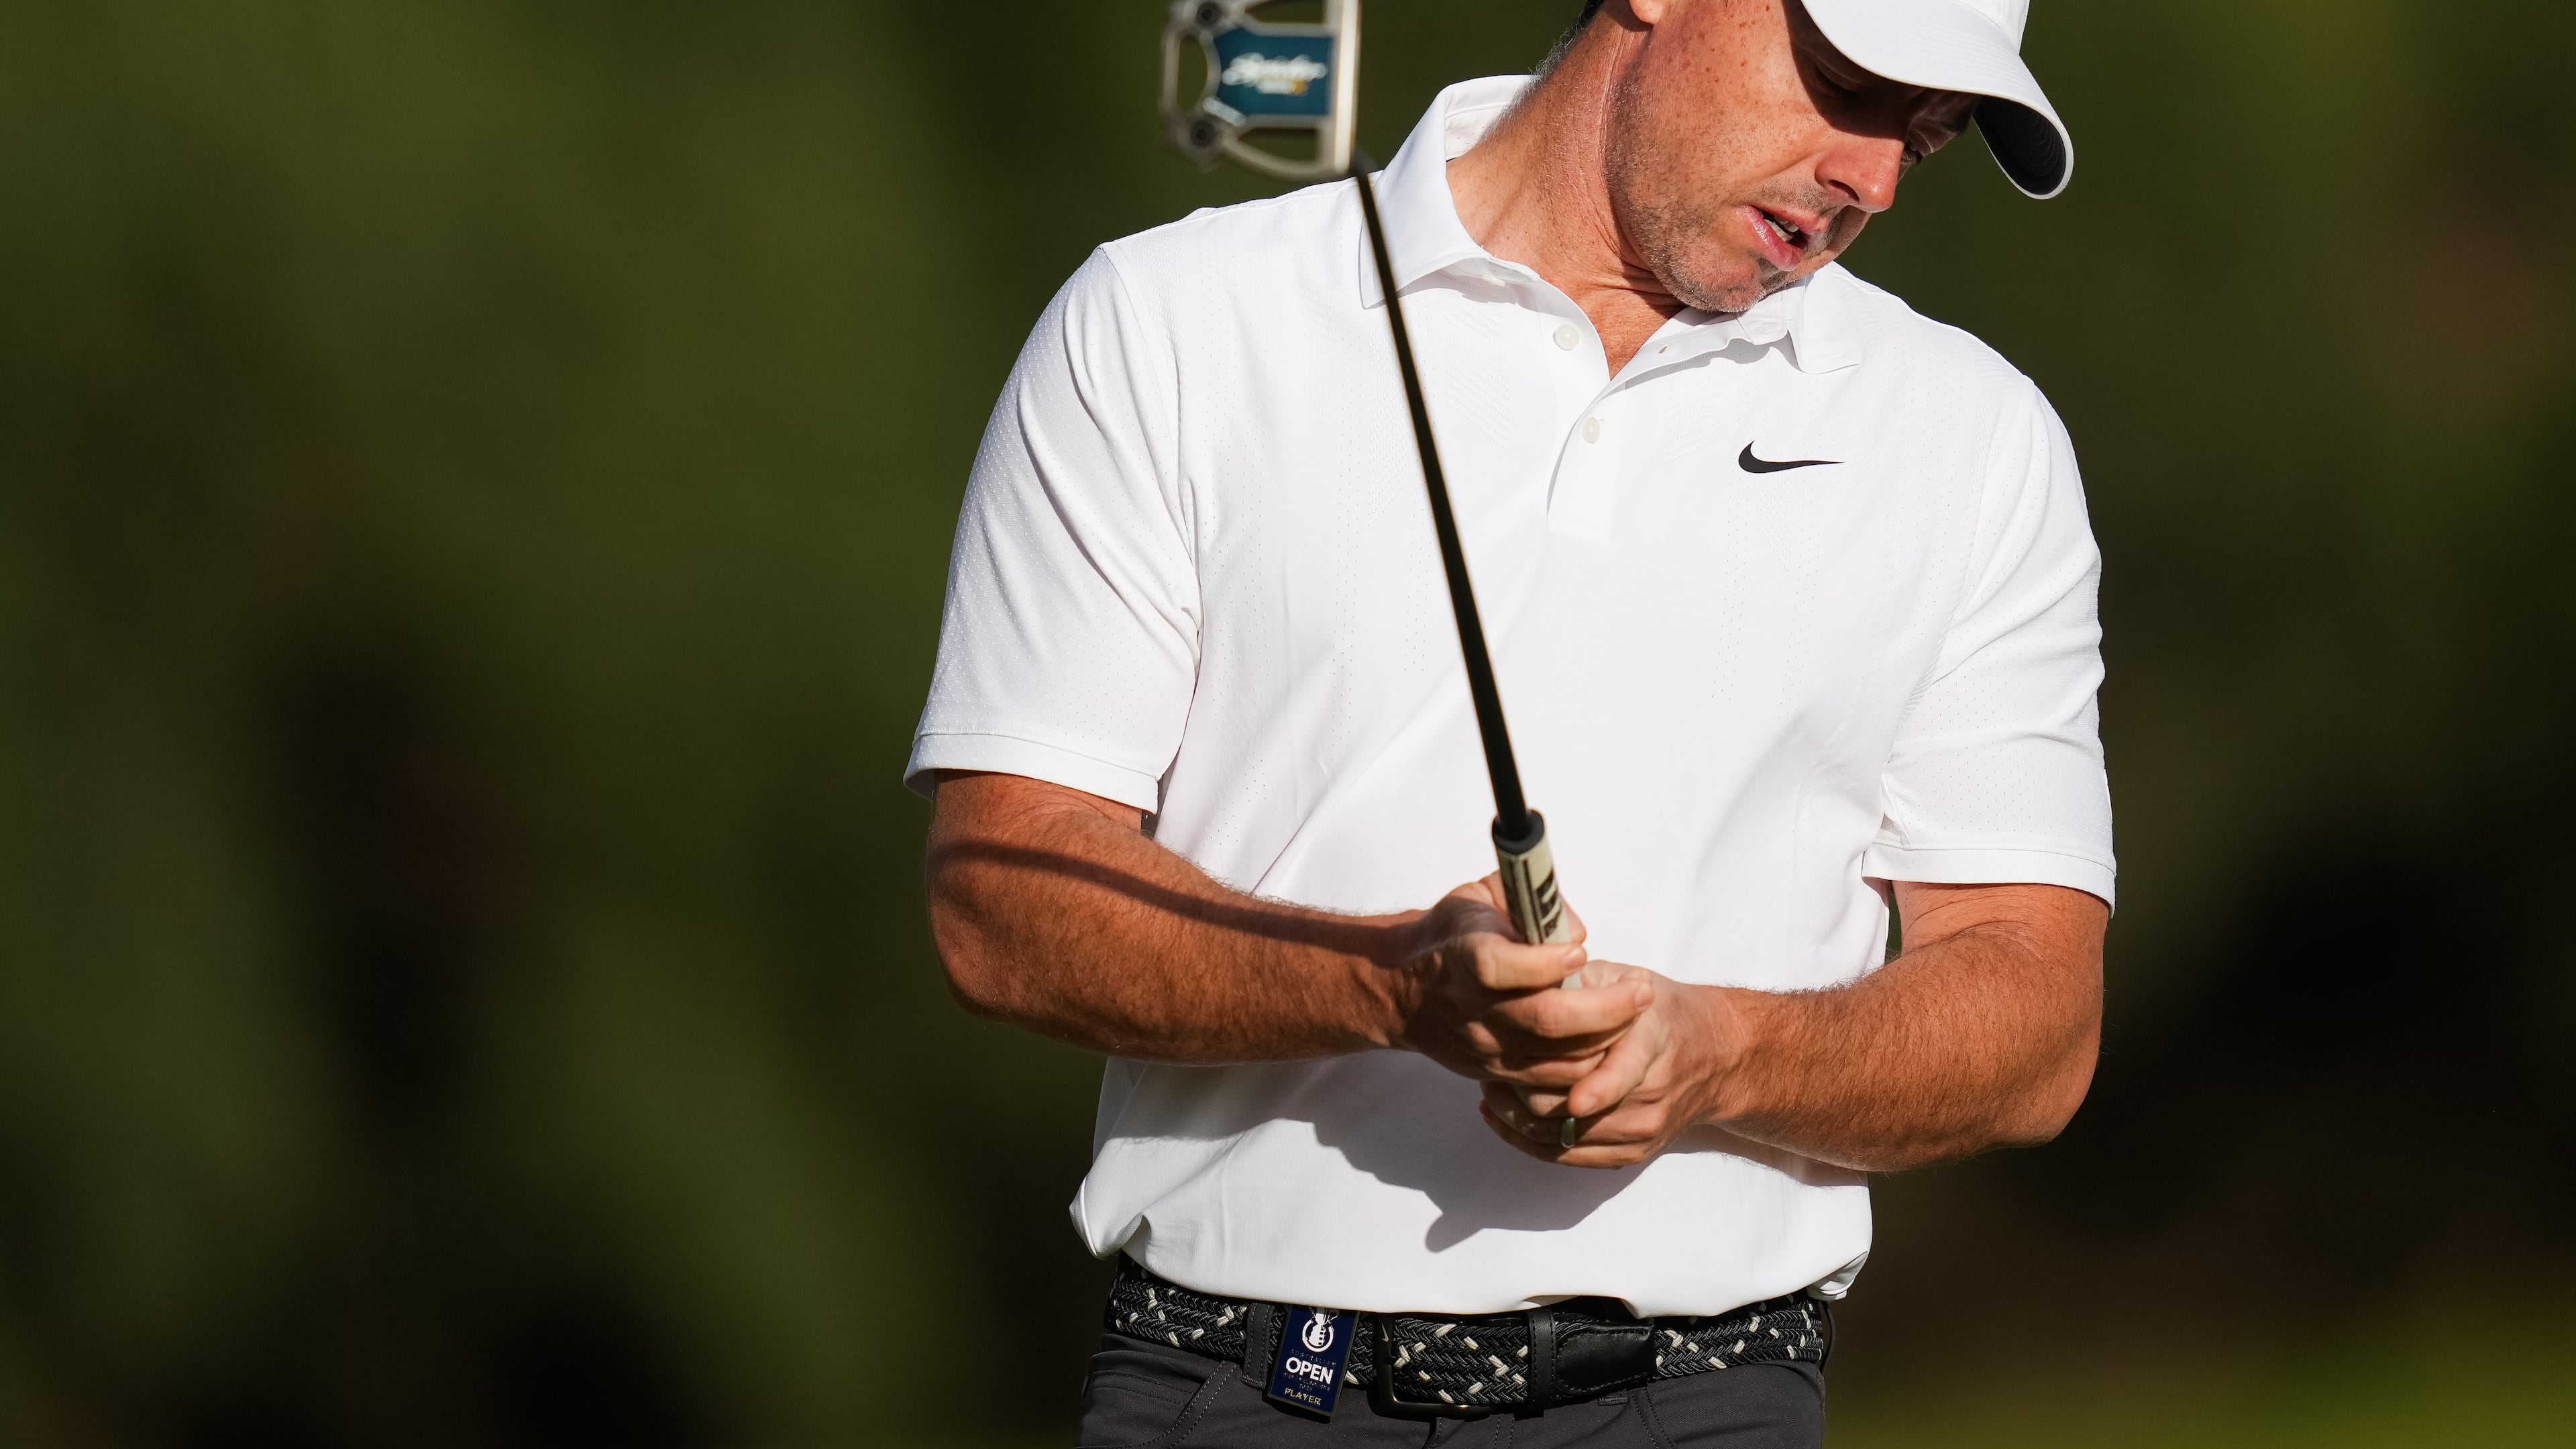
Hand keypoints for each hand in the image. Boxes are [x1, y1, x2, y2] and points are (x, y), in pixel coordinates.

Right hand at [1391, 875, 1651, 1092]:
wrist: (1405, 990)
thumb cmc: (1454, 934)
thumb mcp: (1480, 895)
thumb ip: (1528, 899)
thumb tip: (1575, 930)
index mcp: (1464, 957)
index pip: (1500, 967)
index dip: (1544, 963)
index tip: (1582, 952)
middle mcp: (1474, 1008)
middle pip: (1544, 1020)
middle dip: (1605, 1009)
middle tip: (1643, 990)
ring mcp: (1487, 1046)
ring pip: (1556, 1059)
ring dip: (1606, 1039)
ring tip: (1637, 1013)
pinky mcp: (1498, 1072)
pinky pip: (1551, 1082)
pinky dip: (1588, 1068)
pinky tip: (1612, 1041)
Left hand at [1477, 968, 1737, 1168]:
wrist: (1716, 1058)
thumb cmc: (1660, 1012)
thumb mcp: (1627, 980)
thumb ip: (1582, 980)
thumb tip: (1528, 971)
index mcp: (1651, 1043)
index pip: (1621, 1074)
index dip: (1591, 1088)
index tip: (1549, 1088)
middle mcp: (1650, 1093)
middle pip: (1575, 1109)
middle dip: (1524, 1090)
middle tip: (1489, 1066)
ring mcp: (1641, 1129)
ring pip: (1563, 1138)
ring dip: (1517, 1116)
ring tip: (1490, 1088)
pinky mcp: (1631, 1153)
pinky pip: (1567, 1159)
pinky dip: (1527, 1141)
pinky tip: (1500, 1115)